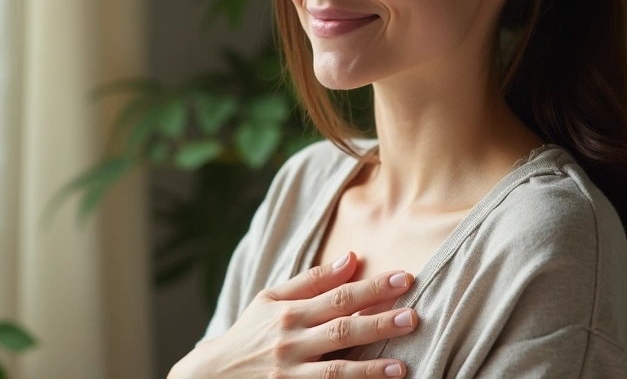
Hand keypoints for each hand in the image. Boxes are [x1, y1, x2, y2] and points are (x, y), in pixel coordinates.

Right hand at [172, 251, 417, 377]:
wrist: (213, 375)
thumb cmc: (249, 332)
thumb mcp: (271, 300)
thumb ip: (312, 281)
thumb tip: (352, 258)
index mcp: (289, 312)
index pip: (338, 296)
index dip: (372, 288)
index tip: (403, 278)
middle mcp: (290, 341)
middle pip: (341, 330)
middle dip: (379, 323)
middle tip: (413, 316)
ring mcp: (291, 373)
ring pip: (336, 370)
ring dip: (371, 368)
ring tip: (402, 365)